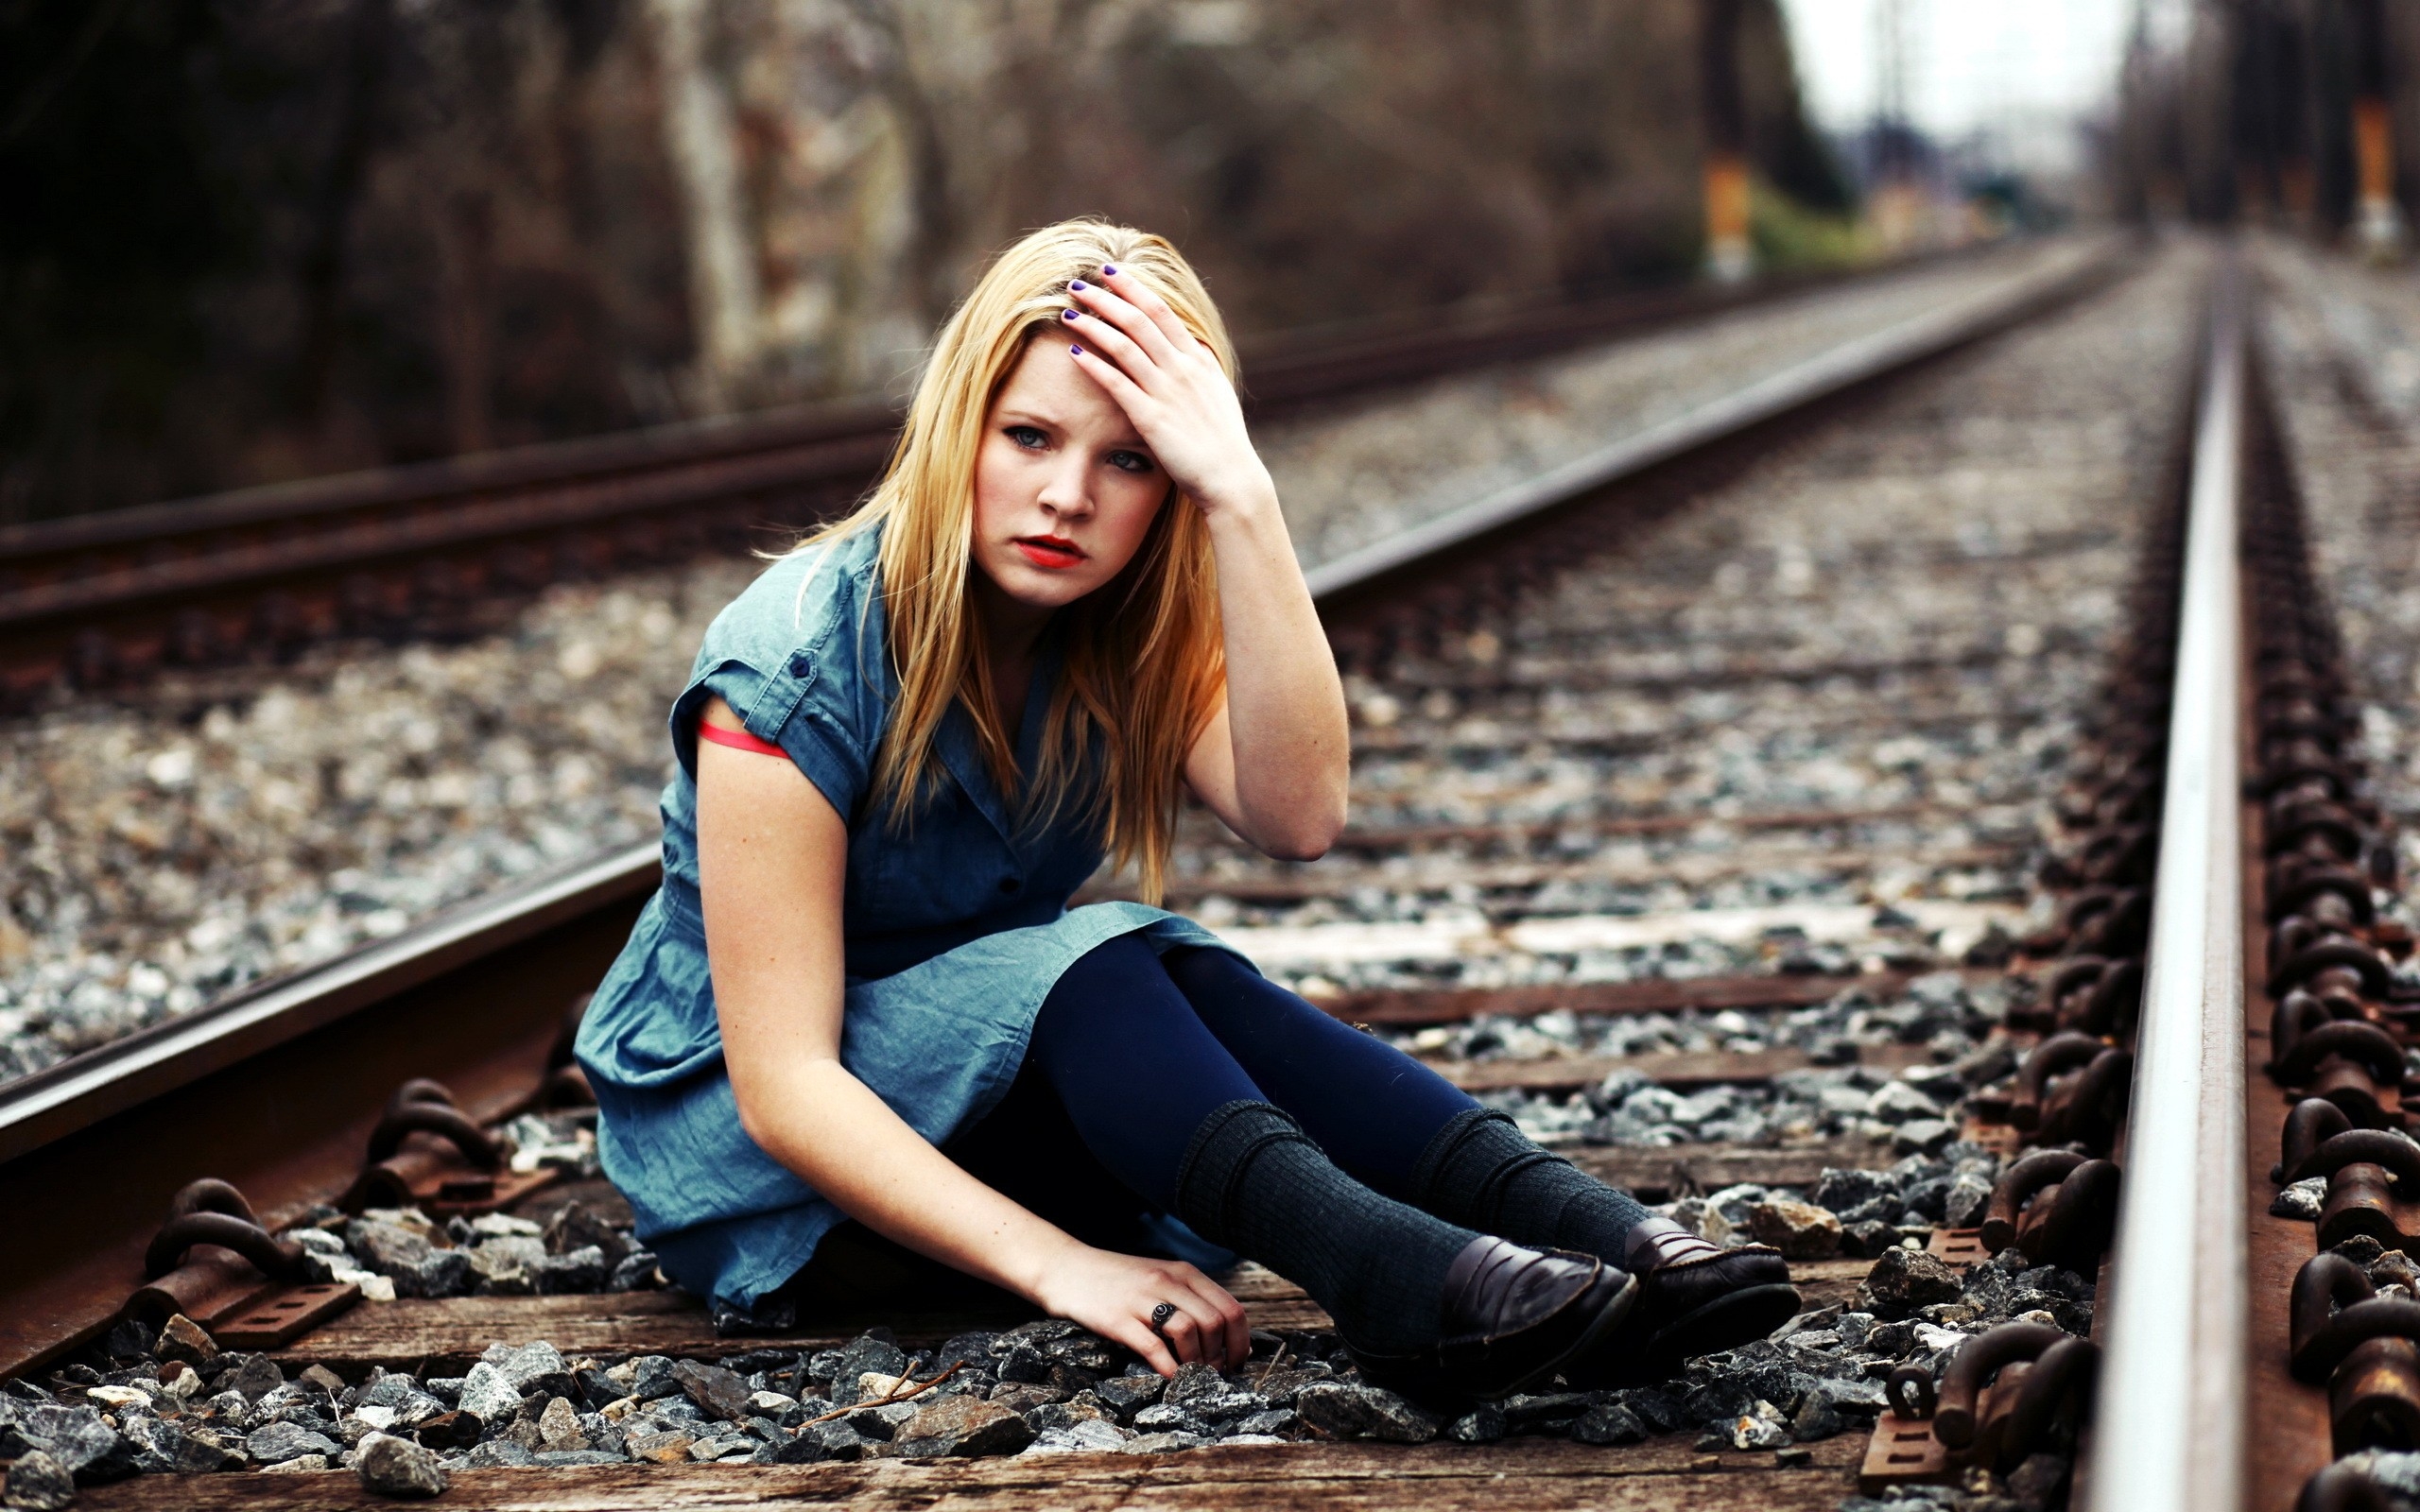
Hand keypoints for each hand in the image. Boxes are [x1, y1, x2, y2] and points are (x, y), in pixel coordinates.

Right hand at [1030, 1243, 1250, 1376]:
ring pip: (1189, 1331)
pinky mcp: (1118, 1318)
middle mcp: (1167, 1281)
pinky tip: (1170, 1378)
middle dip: (1221, 1355)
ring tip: (1193, 1376)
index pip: (1231, 1307)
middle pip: (1215, 1322)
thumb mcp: (1159, 1277)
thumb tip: (1223, 1335)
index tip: (1236, 1361)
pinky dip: (1168, 1367)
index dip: (1240, 1341)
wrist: (1066, 1268)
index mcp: (1184, 1272)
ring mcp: (1142, 1299)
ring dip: (1197, 1362)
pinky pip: (1153, 1346)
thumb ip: (1189, 1297)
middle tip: (1214, 1374)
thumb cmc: (1116, 1279)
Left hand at [1063, 268, 1274, 519]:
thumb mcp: (1219, 393)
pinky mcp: (1151, 419)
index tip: (1110, 273)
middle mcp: (1181, 369)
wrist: (1231, 478)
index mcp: (1197, 359)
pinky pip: (1117, 383)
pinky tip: (1074, 351)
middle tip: (1078, 284)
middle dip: (1106, 298)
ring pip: (1124, 346)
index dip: (1133, 287)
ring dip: (1093, 325)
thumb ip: (1203, 366)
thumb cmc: (1223, 441)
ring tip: (1068, 312)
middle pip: (1138, 320)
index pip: (1161, 310)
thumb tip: (1193, 344)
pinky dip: (1094, 364)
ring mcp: (1166, 392)